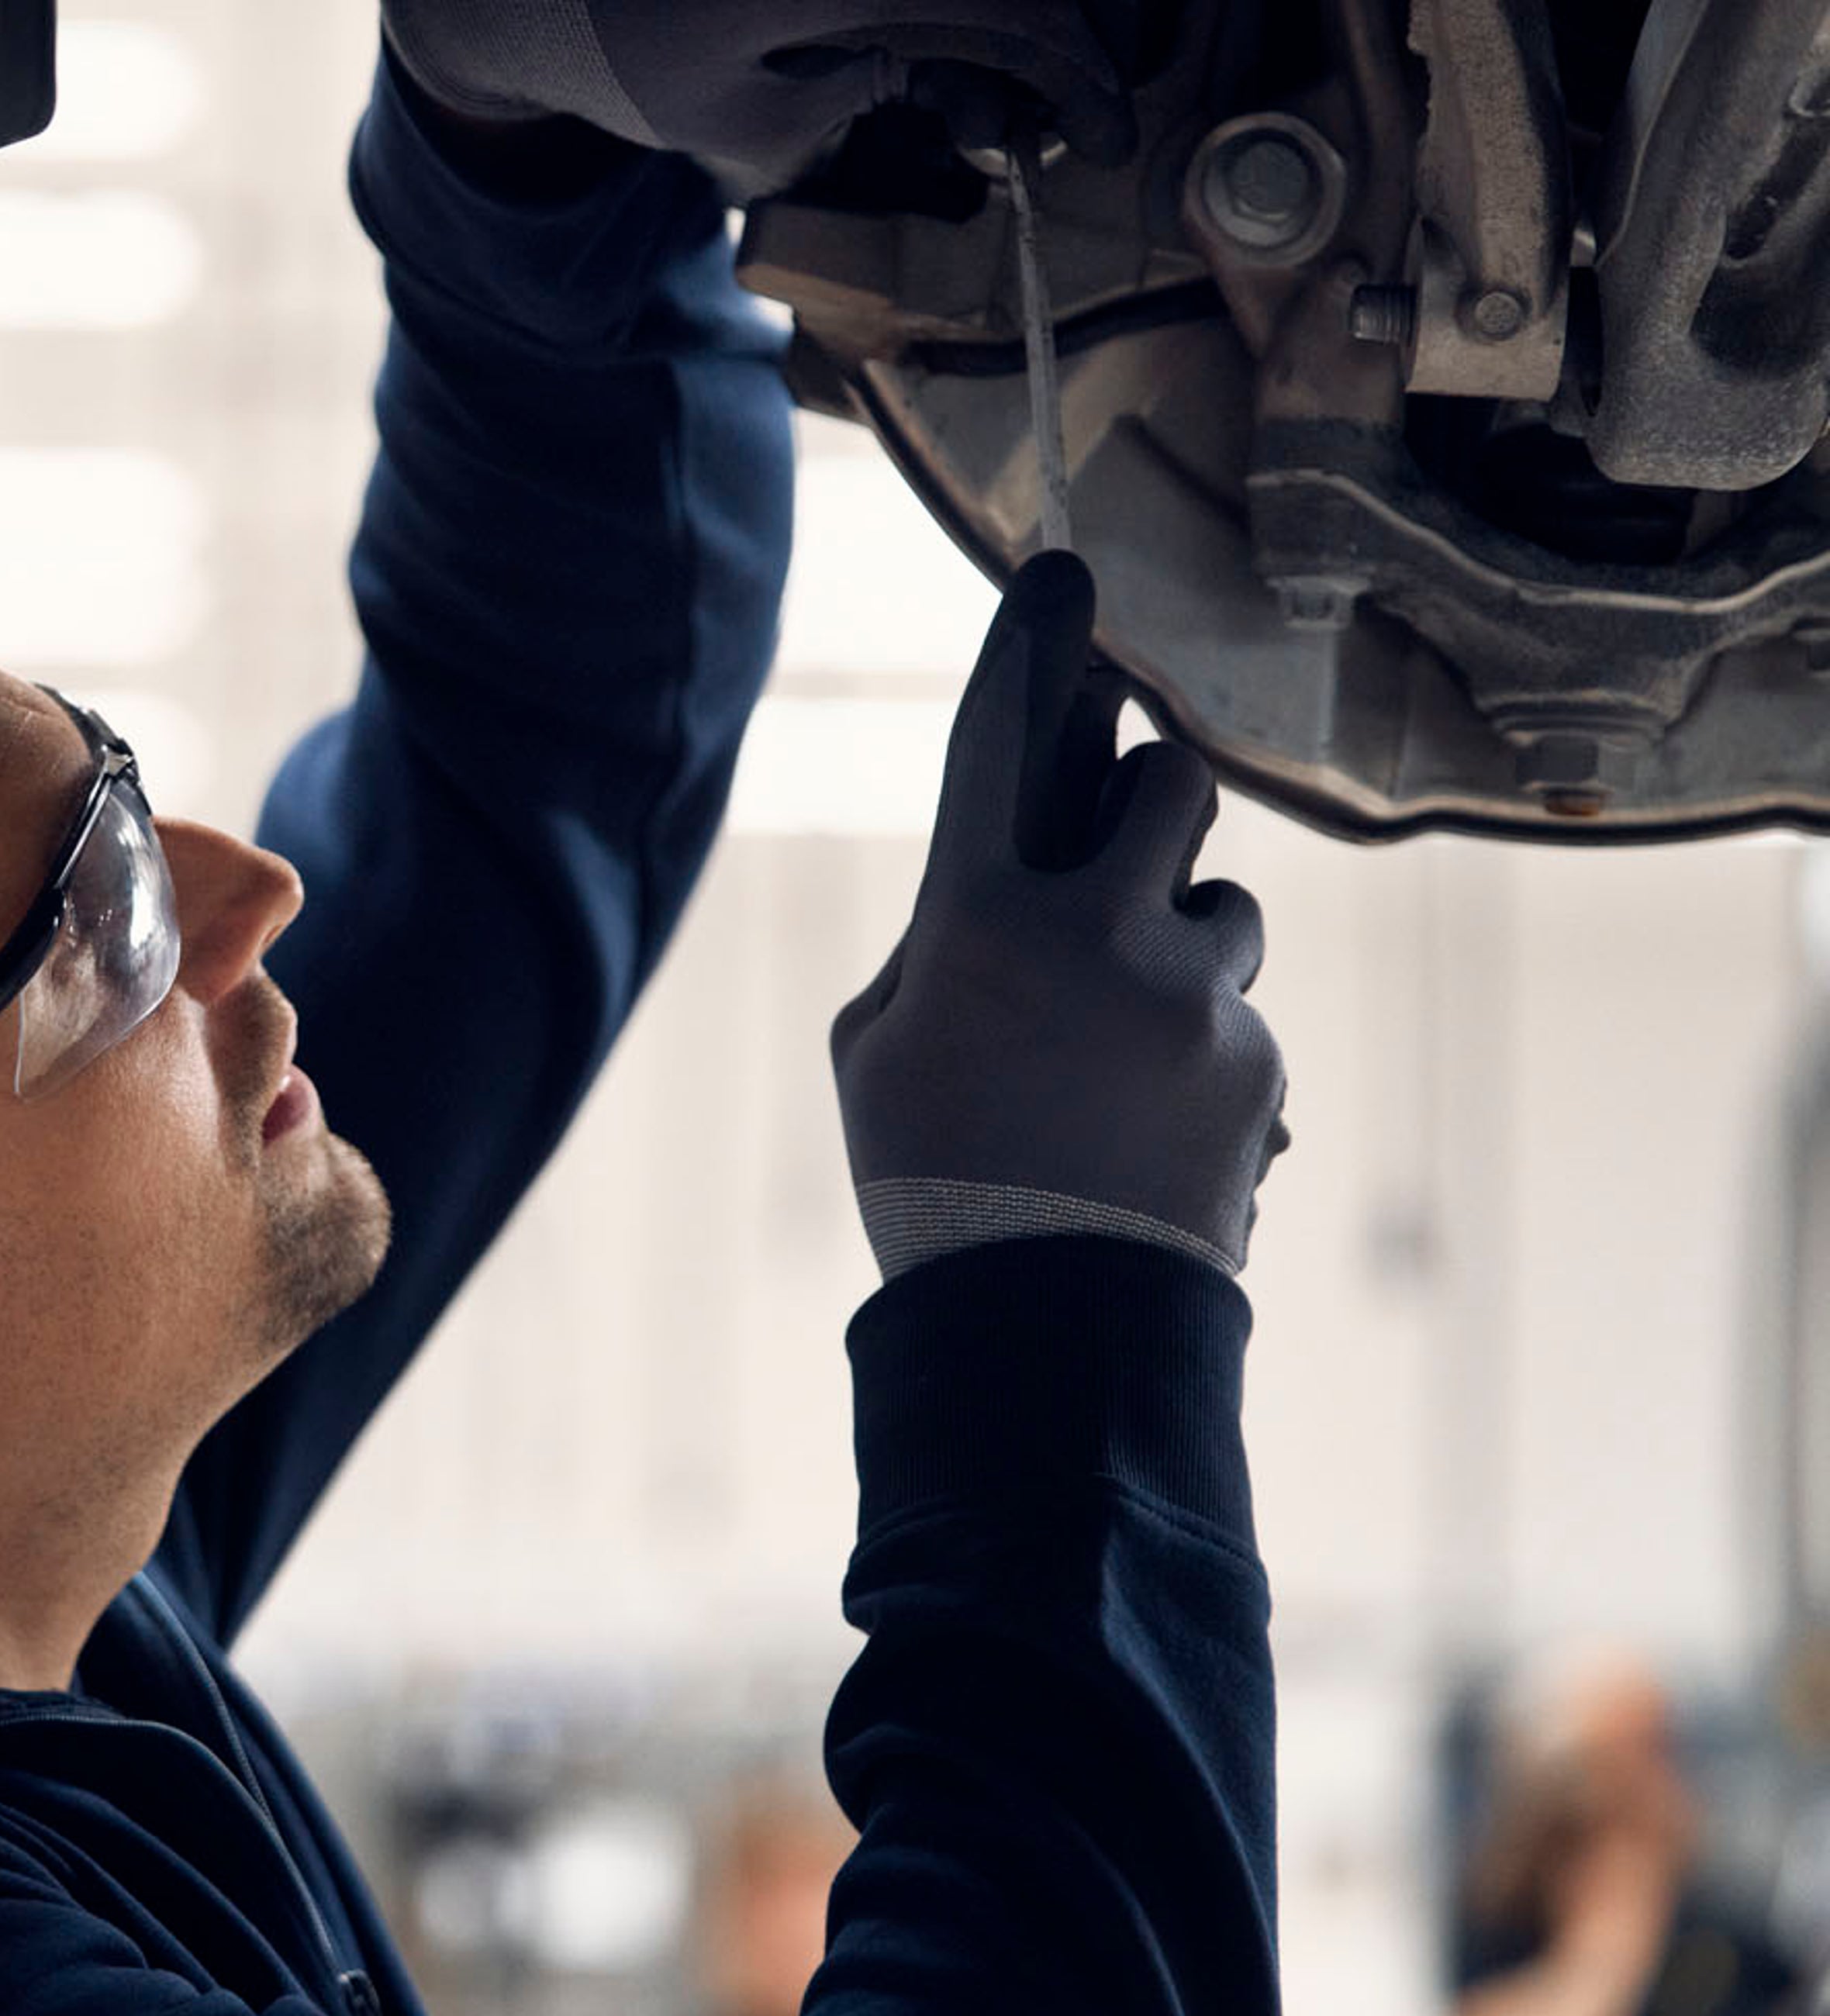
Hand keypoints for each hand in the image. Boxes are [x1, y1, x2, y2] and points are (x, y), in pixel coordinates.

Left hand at [376, 2, 1137, 189]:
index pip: (1007, 3)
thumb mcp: (764, 120)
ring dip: (1000, 19)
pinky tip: (935, 53)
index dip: (1074, 68)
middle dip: (1050, 31)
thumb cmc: (628, 61)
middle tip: (1045, 105)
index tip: (1106, 127)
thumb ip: (889, 83)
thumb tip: (995, 82)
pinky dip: (945, 14)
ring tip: (973, 91)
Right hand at [829, 552, 1287, 1279]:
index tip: (1061, 571)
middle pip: (1168, 782)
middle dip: (1150, 797)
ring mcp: (1187, 999)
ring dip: (1183, 942)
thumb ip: (940, 942)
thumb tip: (1019, 871)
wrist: (1045, 1331)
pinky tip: (1147, 1128)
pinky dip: (1199, 1052)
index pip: (995, 743)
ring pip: (1224, 905)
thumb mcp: (875, 1050)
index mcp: (972, 922)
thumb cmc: (930, 1179)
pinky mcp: (1254, 1063)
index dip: (1027, 648)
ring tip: (1124, 1041)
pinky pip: (1237, 1016)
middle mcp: (1091, 936)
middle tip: (1127, 842)